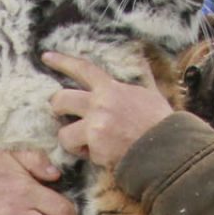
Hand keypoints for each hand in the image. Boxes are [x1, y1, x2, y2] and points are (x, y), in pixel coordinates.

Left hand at [46, 52, 172, 171]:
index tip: (45, 56)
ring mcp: (96, 126)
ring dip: (72, 141)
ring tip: (87, 146)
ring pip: (64, 134)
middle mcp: (100, 104)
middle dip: (56, 107)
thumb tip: (143, 58)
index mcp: (112, 89)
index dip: (62, 61)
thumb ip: (142, 77)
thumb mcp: (151, 93)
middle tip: (61, 114)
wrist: (168, 149)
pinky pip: (82, 153)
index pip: (82, 69)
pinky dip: (92, 158)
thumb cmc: (161, 123)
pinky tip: (107, 157)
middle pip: (60, 99)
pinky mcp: (96, 147)